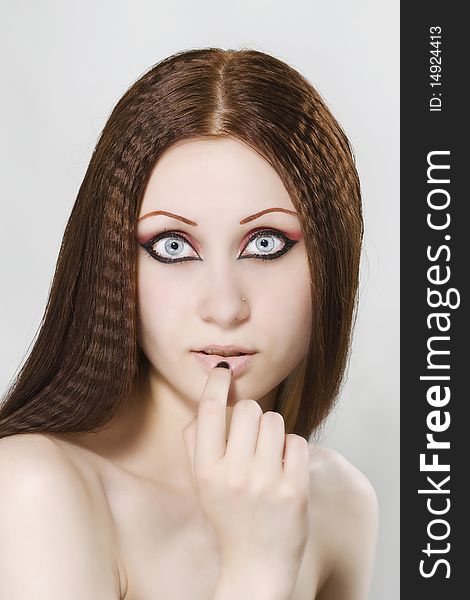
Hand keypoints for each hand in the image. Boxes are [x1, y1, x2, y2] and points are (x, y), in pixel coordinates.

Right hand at [182, 364, 309, 595]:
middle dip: (251, 415)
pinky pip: (298, 441)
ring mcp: (266, 483)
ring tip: (269, 454)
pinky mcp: (295, 490)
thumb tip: (210, 397)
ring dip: (273, 431)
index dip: (216, 383)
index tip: (224, 369)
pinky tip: (285, 468)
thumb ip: (196, 442)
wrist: (256, 565)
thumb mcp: (200, 483)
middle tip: (251, 437)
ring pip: (275, 420)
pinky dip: (293, 449)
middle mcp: (233, 475)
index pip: (208, 411)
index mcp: (206, 471)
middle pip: (247, 408)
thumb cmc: (228, 516)